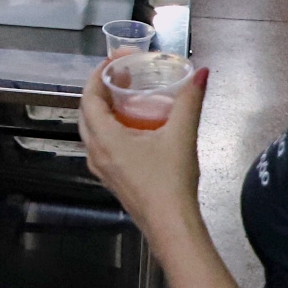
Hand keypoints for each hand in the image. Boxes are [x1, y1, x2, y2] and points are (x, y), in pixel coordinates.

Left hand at [74, 58, 207, 233]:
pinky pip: (102, 146)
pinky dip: (111, 129)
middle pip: (87, 113)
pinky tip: (134, 127)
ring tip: (127, 97)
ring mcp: (102, 169)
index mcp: (105, 139)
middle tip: (122, 76)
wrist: (171, 225)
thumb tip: (200, 73)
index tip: (113, 62)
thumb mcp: (181, 135)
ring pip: (93, 132)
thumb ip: (190, 101)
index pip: (89, 99)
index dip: (97, 76)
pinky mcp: (112, 180)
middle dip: (101, 91)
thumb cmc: (171, 181)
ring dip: (104, 111)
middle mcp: (96, 153)